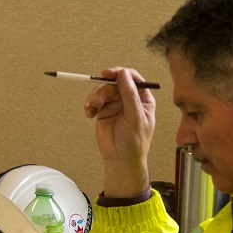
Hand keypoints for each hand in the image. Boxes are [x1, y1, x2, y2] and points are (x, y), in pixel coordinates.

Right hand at [84, 67, 155, 196]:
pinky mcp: (104, 111)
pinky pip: (95, 100)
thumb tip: (123, 74)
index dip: (120, 73)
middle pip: (114, 83)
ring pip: (103, 90)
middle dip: (103, 89)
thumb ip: (130, 94)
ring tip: (92, 108)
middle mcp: (129, 99)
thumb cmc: (134, 142)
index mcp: (143, 98)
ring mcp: (116, 104)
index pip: (133, 78)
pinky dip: (90, 104)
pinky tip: (89, 113)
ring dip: (95, 97)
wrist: (120, 159)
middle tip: (97, 100)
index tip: (108, 73)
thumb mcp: (135, 117)